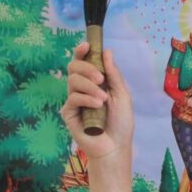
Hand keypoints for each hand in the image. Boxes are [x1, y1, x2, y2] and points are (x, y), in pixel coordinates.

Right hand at [61, 43, 132, 161]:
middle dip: (87, 68)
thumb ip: (113, 74)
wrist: (116, 146)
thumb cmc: (121, 123)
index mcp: (95, 82)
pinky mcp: (69, 113)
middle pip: (73, 67)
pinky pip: (73, 98)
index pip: (83, 62)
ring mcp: (75, 100)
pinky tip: (97, 105)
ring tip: (103, 99)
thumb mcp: (122, 95)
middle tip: (100, 79)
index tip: (87, 45)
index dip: (82, 51)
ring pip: (72, 81)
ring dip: (89, 86)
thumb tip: (107, 52)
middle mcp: (82, 89)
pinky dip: (86, 99)